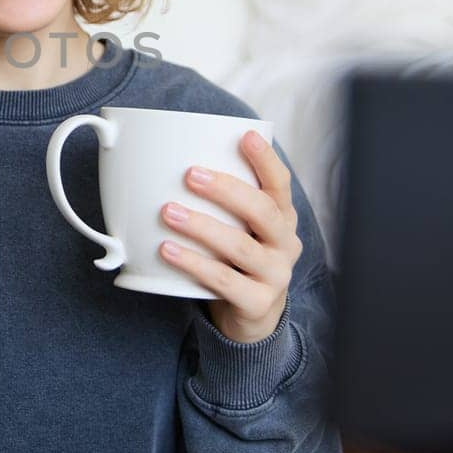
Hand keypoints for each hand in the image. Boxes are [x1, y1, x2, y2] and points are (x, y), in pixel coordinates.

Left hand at [158, 130, 303, 342]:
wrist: (251, 316)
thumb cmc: (236, 259)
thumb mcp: (239, 227)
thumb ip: (221, 201)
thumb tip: (172, 160)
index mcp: (282, 218)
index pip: (280, 184)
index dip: (266, 160)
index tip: (245, 136)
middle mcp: (285, 244)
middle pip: (262, 211)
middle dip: (225, 190)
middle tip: (189, 174)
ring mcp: (275, 275)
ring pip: (240, 246)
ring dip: (202, 226)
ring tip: (168, 212)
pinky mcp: (258, 303)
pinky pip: (224, 280)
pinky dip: (194, 263)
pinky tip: (167, 250)